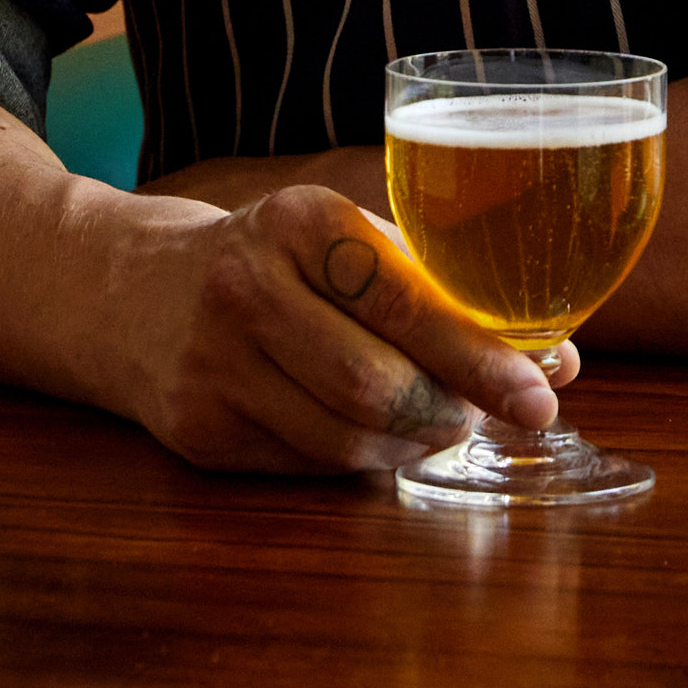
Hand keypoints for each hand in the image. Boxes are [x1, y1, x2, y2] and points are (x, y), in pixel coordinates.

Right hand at [75, 180, 580, 474]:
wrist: (128, 291)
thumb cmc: (273, 261)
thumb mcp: (341, 239)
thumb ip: (442, 288)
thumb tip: (559, 358)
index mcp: (298, 220)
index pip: (405, 299)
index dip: (481, 356)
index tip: (542, 391)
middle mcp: (246, 287)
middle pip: (377, 385)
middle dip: (449, 413)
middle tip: (484, 416)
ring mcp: (212, 365)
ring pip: (345, 441)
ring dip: (411, 446)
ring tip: (433, 425)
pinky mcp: (197, 431)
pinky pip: (307, 467)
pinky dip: (359, 461)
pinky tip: (372, 438)